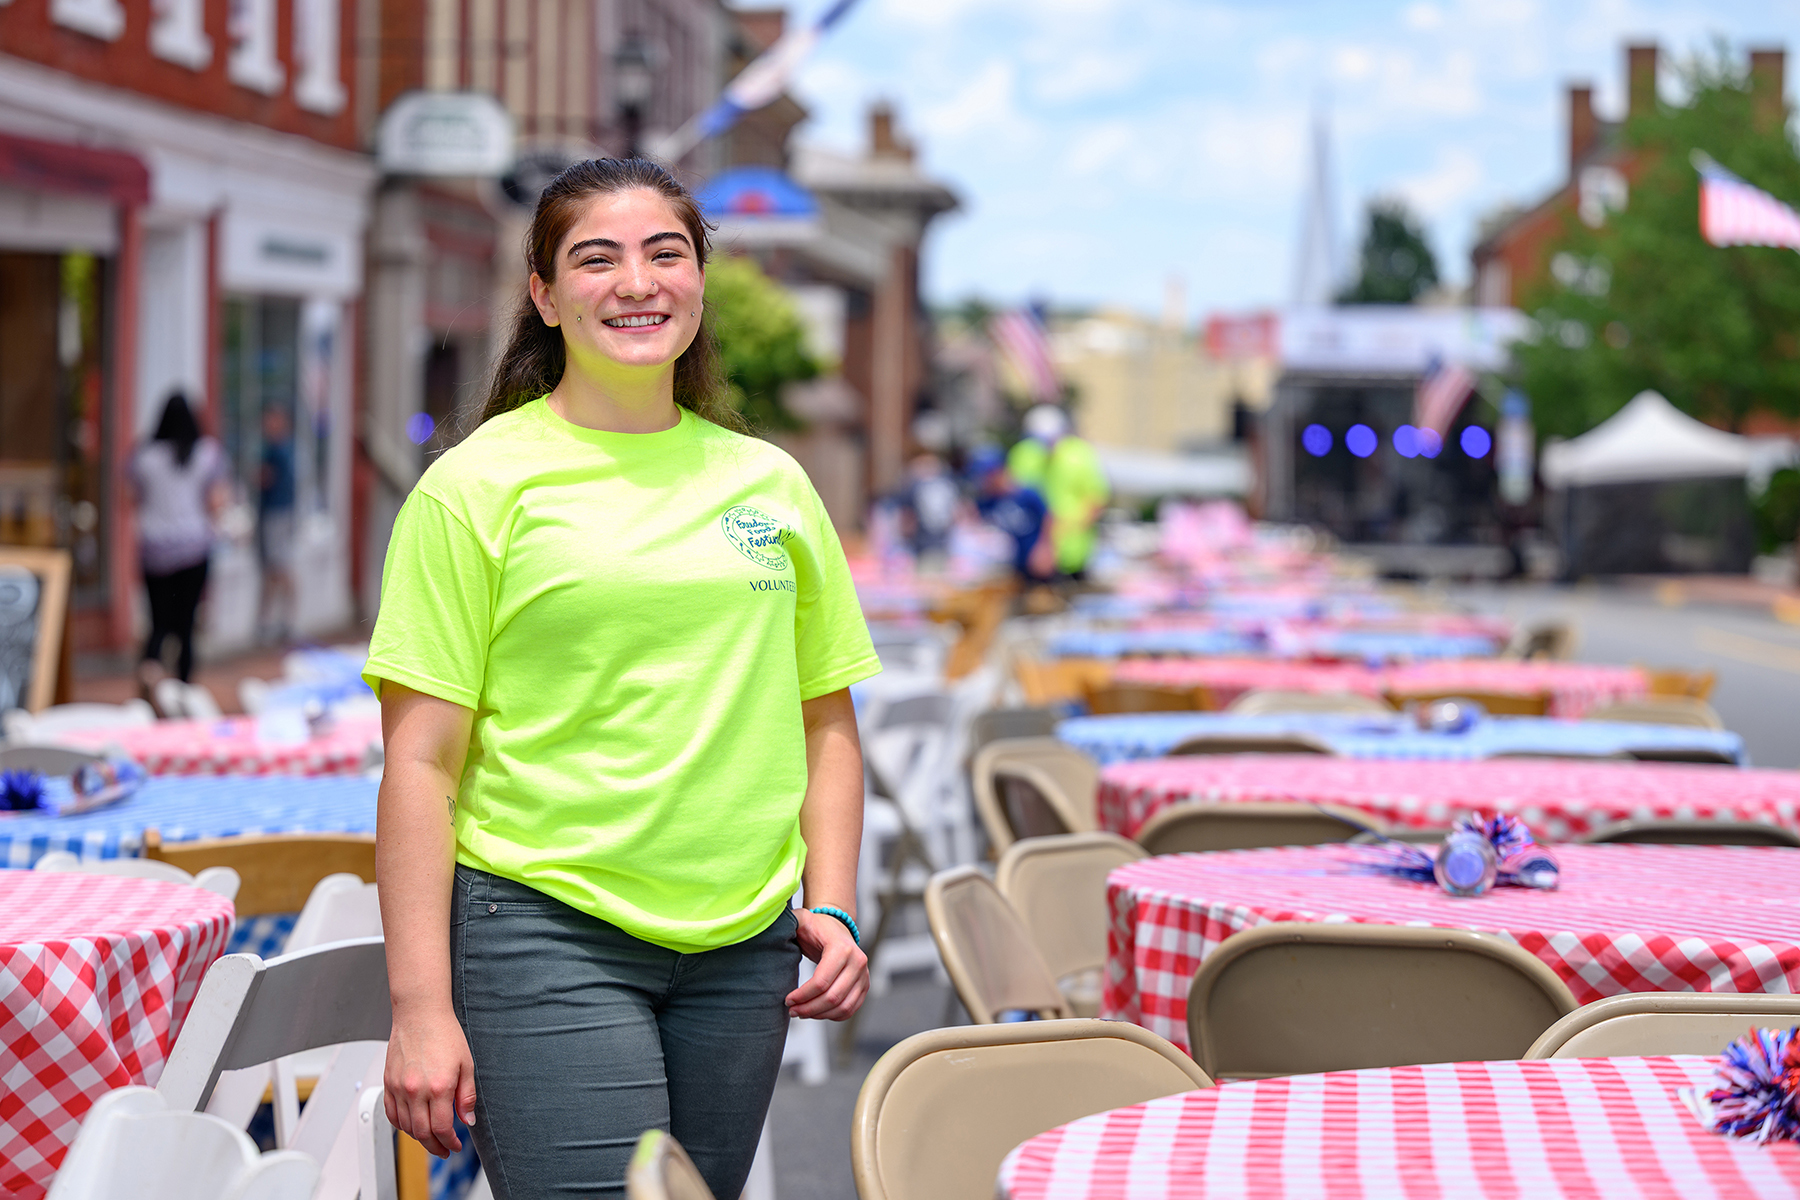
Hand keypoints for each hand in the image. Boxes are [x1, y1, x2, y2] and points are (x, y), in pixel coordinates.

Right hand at [383, 1005, 477, 1156]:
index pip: (441, 1128)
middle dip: (434, 1146)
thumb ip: (466, 1096)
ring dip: (418, 1137)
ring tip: (431, 1137)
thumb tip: (467, 1120)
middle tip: (444, 1149)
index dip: (449, 1142)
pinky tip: (411, 1124)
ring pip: (405, 1126)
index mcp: (438, 1086)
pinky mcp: (388, 1082)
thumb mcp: (466, 1064)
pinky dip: (401, 1125)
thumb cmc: (444, 1033)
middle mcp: (415, 1089)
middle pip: (421, 1133)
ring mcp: (399, 1087)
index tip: (455, 1145)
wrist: (420, 1014)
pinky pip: (391, 1113)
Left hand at [786, 909, 868, 1020]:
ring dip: (820, 1015)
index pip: (822, 981)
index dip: (802, 995)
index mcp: (842, 948)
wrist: (836, 927)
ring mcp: (864, 975)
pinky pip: (850, 1009)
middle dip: (809, 1008)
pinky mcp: (864, 986)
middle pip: (832, 997)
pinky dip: (832, 1016)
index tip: (788, 1000)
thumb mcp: (801, 920)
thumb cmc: (816, 927)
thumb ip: (788, 923)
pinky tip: (816, 1012)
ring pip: (843, 1007)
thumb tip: (767, 927)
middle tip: (792, 1010)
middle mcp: (858, 962)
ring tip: (802, 1012)